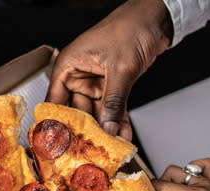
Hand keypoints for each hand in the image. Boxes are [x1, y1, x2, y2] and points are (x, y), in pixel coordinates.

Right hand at [47, 0, 172, 139]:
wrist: (155, 18)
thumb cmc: (130, 28)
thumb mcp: (120, 69)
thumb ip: (113, 102)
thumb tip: (107, 128)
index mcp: (68, 65)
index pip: (54, 100)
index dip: (56, 123)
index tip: (61, 144)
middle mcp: (78, 74)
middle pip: (76, 111)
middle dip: (86, 131)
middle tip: (90, 152)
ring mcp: (95, 81)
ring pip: (96, 112)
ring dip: (105, 128)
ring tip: (111, 147)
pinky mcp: (112, 84)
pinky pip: (112, 107)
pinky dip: (118, 120)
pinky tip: (123, 135)